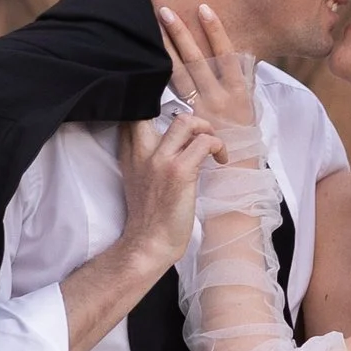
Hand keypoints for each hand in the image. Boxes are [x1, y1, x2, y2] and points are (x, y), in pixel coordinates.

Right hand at [116, 108, 216, 271]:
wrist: (148, 244)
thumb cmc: (150, 216)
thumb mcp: (139, 179)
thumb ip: (148, 156)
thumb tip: (176, 140)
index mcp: (130, 153)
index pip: (135, 112)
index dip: (156, 106)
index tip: (178, 123)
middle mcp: (141, 151)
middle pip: (155, 107)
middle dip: (182, 111)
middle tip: (197, 130)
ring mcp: (160, 160)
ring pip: (185, 121)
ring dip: (206, 128)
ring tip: (212, 144)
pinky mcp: (179, 172)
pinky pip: (204, 143)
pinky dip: (218, 146)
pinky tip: (221, 160)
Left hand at [158, 0, 262, 162]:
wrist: (240, 170)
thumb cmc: (243, 134)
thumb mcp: (247, 104)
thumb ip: (238, 80)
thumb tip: (237, 53)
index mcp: (241, 90)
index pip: (227, 54)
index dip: (215, 32)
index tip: (204, 9)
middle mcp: (223, 97)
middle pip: (199, 60)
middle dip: (183, 34)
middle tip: (165, 11)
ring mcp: (206, 109)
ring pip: (183, 74)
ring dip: (169, 50)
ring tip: (156, 29)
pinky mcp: (194, 120)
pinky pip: (177, 94)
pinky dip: (166, 77)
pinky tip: (154, 62)